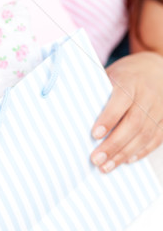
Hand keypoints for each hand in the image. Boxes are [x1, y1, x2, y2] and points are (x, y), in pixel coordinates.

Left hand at [90, 51, 162, 172]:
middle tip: (96, 159)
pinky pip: (156, 139)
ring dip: (125, 153)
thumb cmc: (127, 72)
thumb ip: (99, 90)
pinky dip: (141, 152)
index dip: (108, 118)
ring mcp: (159, 108)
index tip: (94, 134)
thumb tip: (77, 110)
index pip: (120, 100)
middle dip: (114, 144)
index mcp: (130, 80)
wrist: (155, 66)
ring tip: (107, 166)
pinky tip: (127, 160)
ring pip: (144, 135)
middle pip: (133, 123)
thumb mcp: (112, 72)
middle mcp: (147, 95)